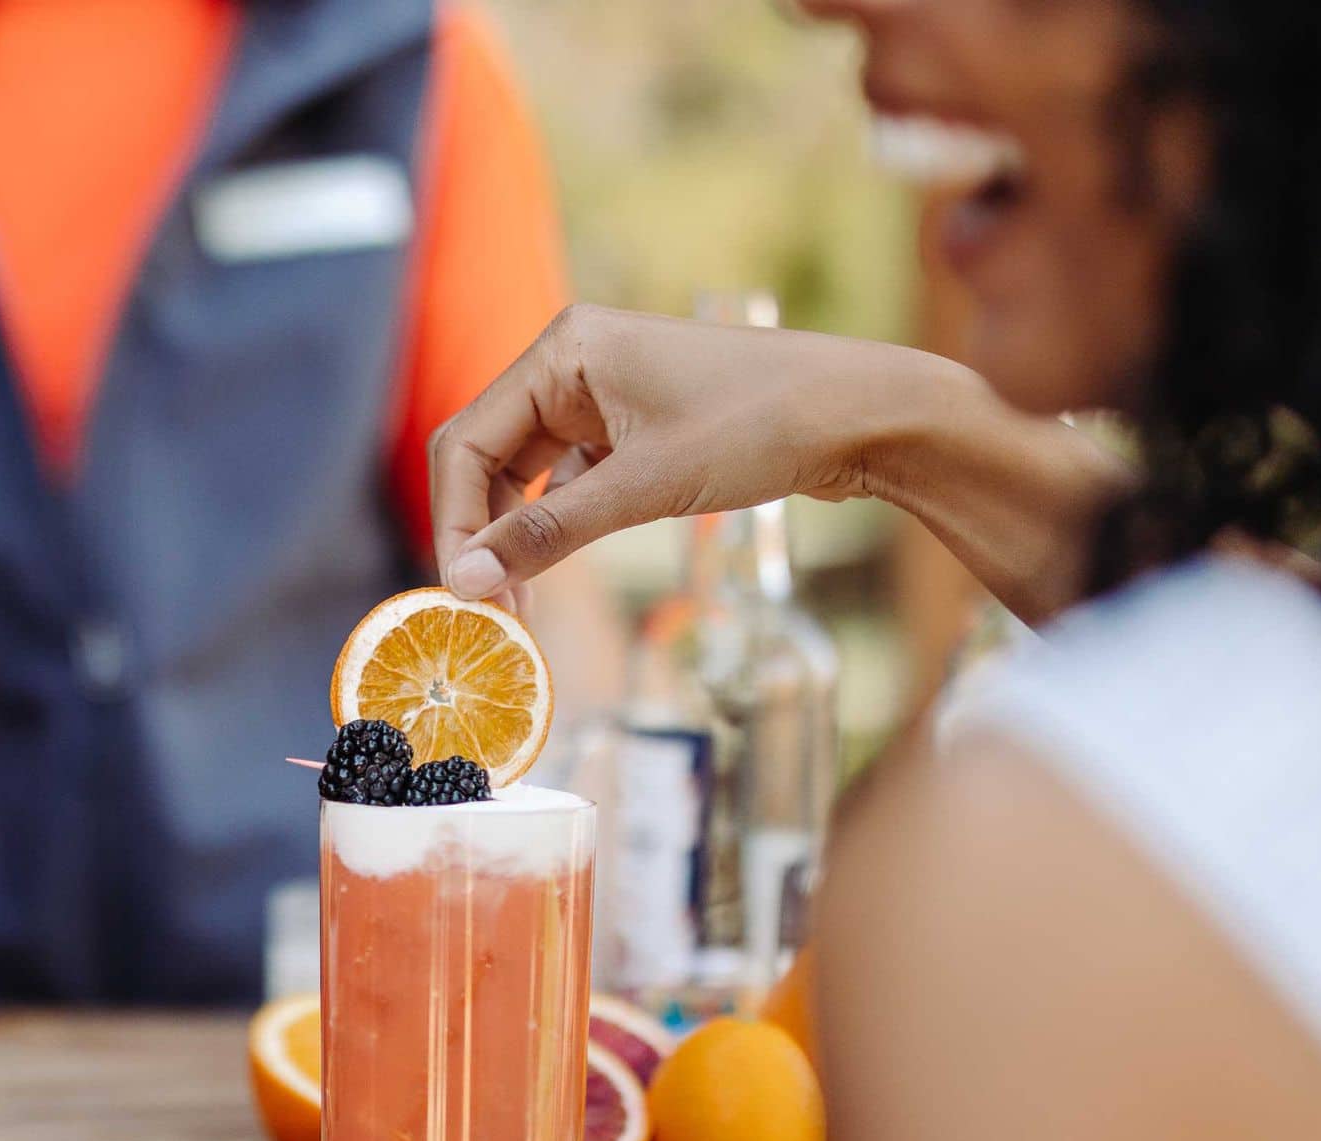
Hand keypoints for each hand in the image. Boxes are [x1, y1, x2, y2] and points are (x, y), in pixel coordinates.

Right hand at [431, 305, 933, 603]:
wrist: (866, 413)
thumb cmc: (762, 425)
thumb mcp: (646, 486)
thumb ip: (547, 532)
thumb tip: (465, 579)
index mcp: (564, 350)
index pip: (467, 440)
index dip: (454, 521)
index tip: (459, 591)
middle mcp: (573, 363)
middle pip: (488, 458)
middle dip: (479, 534)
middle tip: (487, 609)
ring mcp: (603, 395)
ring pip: (525, 475)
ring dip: (515, 538)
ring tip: (517, 604)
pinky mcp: (633, 427)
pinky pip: (568, 480)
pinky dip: (556, 527)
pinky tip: (553, 574)